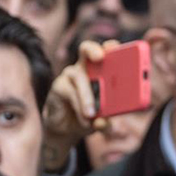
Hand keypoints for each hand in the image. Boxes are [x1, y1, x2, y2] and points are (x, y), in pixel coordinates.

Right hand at [41, 40, 120, 169]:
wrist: (68, 129)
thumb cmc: (90, 117)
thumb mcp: (104, 120)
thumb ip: (107, 121)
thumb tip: (103, 122)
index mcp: (101, 70)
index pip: (107, 51)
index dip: (112, 46)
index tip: (116, 47)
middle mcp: (85, 68)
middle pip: (87, 50)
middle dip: (94, 50)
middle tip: (100, 57)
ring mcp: (71, 75)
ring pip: (79, 77)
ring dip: (87, 97)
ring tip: (92, 114)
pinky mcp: (59, 86)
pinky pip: (70, 93)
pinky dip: (79, 107)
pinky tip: (85, 120)